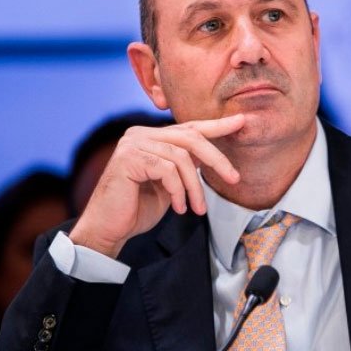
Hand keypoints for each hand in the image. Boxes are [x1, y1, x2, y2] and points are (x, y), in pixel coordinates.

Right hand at [69, 114, 244, 257]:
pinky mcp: (128, 158)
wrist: (108, 229)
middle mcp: (140, 134)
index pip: (190, 128)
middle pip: (191, 138)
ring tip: (197, 209)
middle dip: (217, 159)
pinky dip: (178, 191)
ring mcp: (133, 143)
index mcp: (151, 137)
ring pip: (181, 157)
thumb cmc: (137, 208)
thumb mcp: (169, 184)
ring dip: (195, 187)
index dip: (217, 125)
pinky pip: (167, 170)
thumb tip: (211, 157)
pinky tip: (179, 208)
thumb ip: (184, 166)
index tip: (241, 122)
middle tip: (234, 179)